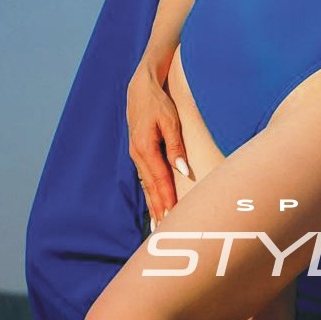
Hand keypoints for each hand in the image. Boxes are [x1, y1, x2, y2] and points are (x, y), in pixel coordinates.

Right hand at [127, 65, 189, 228]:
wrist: (141, 88)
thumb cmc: (159, 103)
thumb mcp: (171, 122)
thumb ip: (176, 147)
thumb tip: (183, 171)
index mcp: (145, 148)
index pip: (159, 181)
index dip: (167, 200)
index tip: (174, 217)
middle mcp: (138, 155)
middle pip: (150, 188)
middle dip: (158, 209)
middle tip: (163, 231)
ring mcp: (136, 154)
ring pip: (147, 185)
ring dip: (153, 204)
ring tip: (158, 224)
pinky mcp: (139, 152)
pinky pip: (146, 177)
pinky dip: (150, 192)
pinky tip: (154, 202)